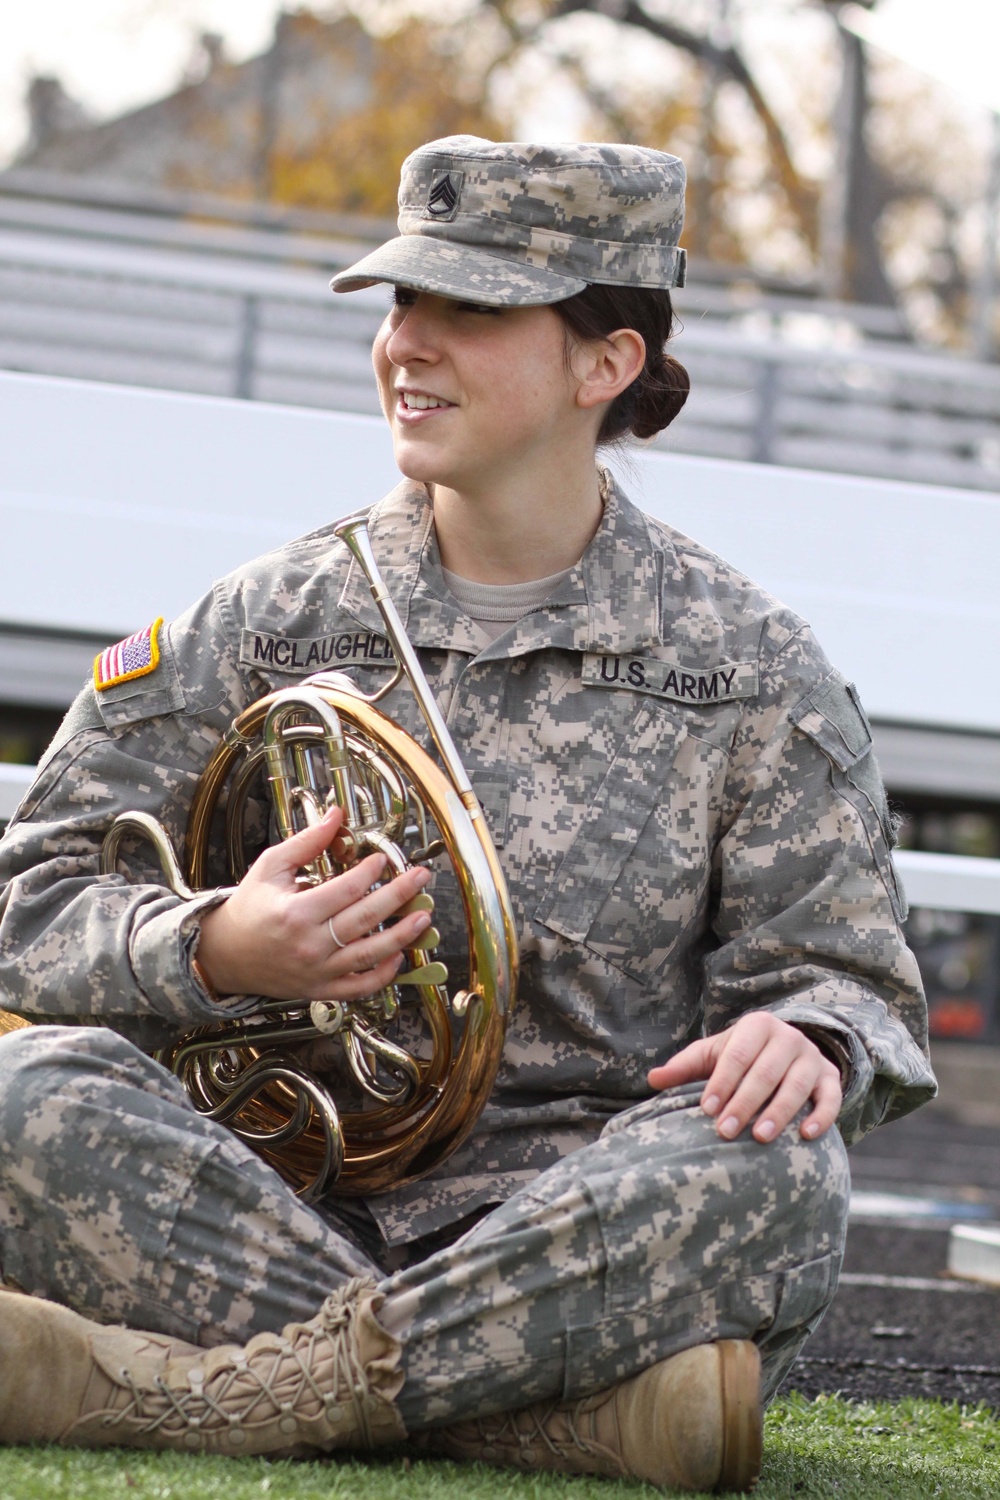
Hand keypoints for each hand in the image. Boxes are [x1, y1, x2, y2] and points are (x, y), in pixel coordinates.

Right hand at [196, 806, 432, 1001]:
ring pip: (368, 955)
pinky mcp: (319, 989)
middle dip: (399, 895)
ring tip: (423, 917)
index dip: (371, 872)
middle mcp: (309, 944)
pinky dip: (381, 975)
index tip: (383, 859)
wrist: (224, 954)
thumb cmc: (248, 909)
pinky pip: (358, 988)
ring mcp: (316, 970)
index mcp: (296, 912)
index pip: (347, 889)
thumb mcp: (270, 867)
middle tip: (421, 878)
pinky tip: (398, 957)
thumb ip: (306, 842)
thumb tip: (335, 815)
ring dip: (401, 936)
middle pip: (365, 918)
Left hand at [647, 1011, 842, 1143]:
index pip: (737, 1055)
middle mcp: (788, 1037)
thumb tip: (652, 1079)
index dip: (721, 1082)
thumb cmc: (742, 1056)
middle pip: (765, 1072)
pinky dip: (822, 1116)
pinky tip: (806, 1135)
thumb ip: (685, 1067)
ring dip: (779, 1112)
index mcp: (757, 1026)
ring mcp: (812, 1057)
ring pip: (797, 1085)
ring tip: (761, 1138)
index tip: (706, 1110)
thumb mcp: (714, 1054)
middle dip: (744, 1103)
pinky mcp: (830, 1078)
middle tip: (726, 1131)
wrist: (787, 1052)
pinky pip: (831, 1097)